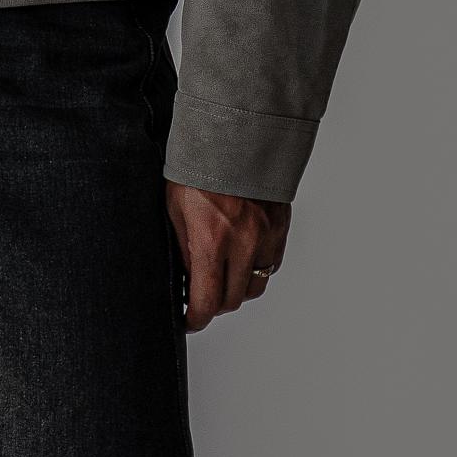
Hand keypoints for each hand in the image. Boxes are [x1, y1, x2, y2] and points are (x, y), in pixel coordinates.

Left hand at [164, 182, 290, 332]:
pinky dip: (256, 268)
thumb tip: (189, 280)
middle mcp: (243, 244)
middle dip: (215, 305)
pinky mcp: (281, 227)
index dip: (196, 319)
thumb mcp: (176, 210)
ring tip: (222, 276)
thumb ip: (185, 249)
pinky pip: (271, 264)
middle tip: (201, 298)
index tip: (190, 321)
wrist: (235, 135)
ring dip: (238, 289)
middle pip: (233, 300)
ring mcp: (266, 236)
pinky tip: (241, 256)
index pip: (206, 301)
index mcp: (211, 241)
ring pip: (255, 286)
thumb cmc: (199, 167)